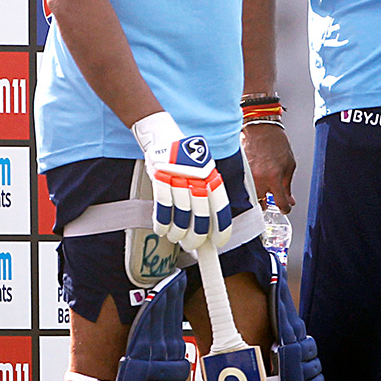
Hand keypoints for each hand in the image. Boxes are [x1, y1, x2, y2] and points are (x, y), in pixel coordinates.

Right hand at [131, 112, 232, 251]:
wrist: (161, 134)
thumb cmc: (182, 158)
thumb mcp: (200, 172)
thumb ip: (206, 195)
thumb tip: (208, 228)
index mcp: (210, 174)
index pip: (220, 205)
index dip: (221, 227)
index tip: (218, 242)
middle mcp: (196, 175)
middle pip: (200, 213)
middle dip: (196, 235)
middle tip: (192, 245)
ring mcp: (177, 176)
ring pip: (181, 212)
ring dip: (177, 231)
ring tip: (176, 238)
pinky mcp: (159, 177)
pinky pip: (163, 205)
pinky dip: (162, 222)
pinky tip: (162, 230)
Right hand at [241, 122, 296, 211]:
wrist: (260, 128)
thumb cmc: (276, 143)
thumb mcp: (289, 164)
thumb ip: (288, 185)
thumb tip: (290, 199)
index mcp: (274, 178)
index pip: (281, 203)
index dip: (286, 208)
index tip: (286, 207)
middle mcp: (259, 180)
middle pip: (262, 206)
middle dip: (267, 205)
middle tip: (271, 199)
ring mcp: (247, 177)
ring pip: (250, 199)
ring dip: (257, 198)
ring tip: (262, 191)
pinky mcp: (239, 173)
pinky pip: (243, 188)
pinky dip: (248, 189)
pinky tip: (253, 184)